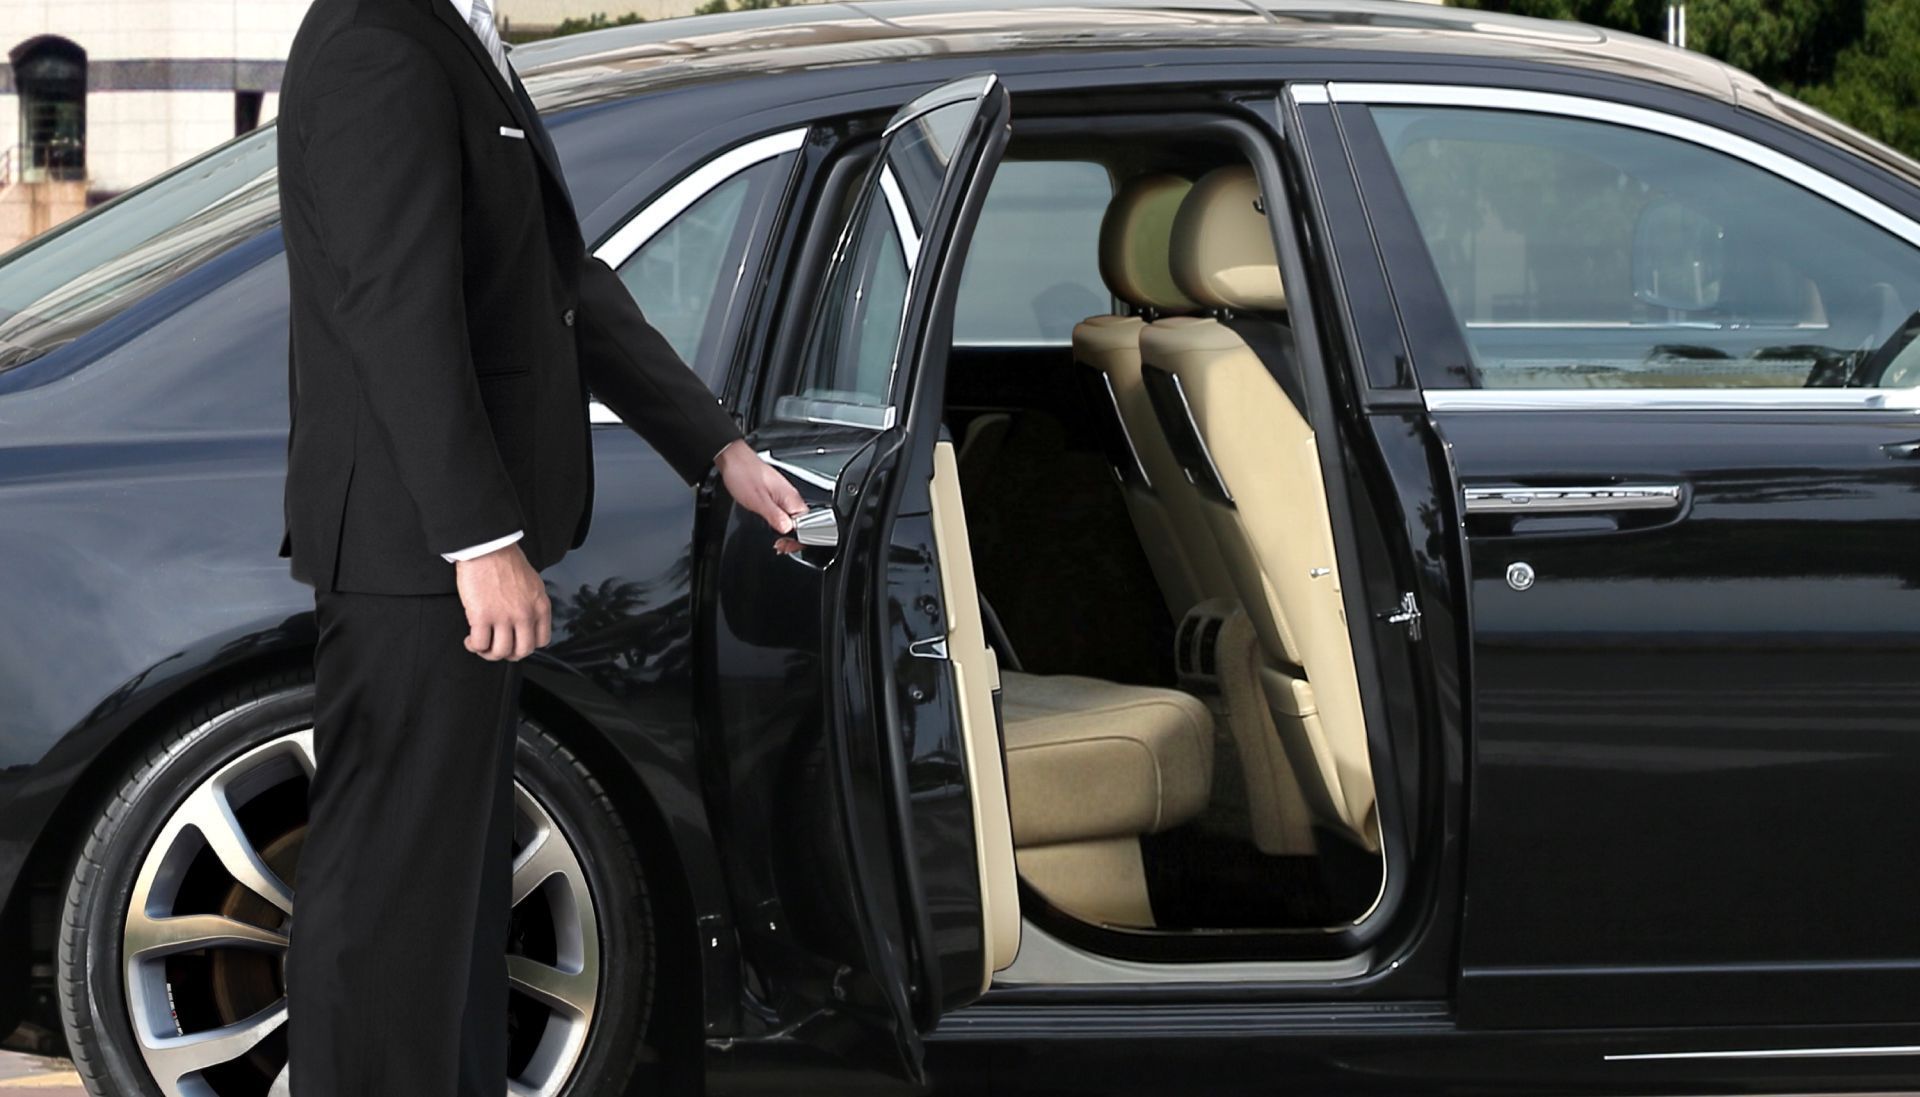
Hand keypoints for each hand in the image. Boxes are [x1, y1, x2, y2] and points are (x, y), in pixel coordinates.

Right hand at [454, 542, 551, 660]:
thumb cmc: (506, 561)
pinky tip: (470, 639)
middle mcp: (525, 614)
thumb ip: (532, 605)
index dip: (526, 646)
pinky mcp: (482, 616)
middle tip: (497, 647)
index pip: (541, 641)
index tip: (516, 643)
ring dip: (488, 653)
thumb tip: (526, 623)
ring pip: (499, 652)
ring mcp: (504, 617)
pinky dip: (473, 646)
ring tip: (481, 644)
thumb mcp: (533, 584)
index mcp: (540, 606)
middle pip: (521, 651)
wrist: (487, 548)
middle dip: (508, 654)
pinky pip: (479, 644)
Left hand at [717, 439, 806, 536]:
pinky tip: (771, 525)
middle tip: (779, 545)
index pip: (807, 523)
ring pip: (793, 518)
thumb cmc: (743, 474)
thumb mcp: (758, 501)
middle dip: (793, 537)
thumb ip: (775, 516)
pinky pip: (784, 511)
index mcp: (790, 497)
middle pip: (802, 522)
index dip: (798, 538)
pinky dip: (779, 522)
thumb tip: (787, 530)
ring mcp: (783, 494)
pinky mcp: (775, 493)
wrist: (732, 458)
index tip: (784, 545)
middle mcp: (790, 495)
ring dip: (786, 531)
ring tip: (776, 540)